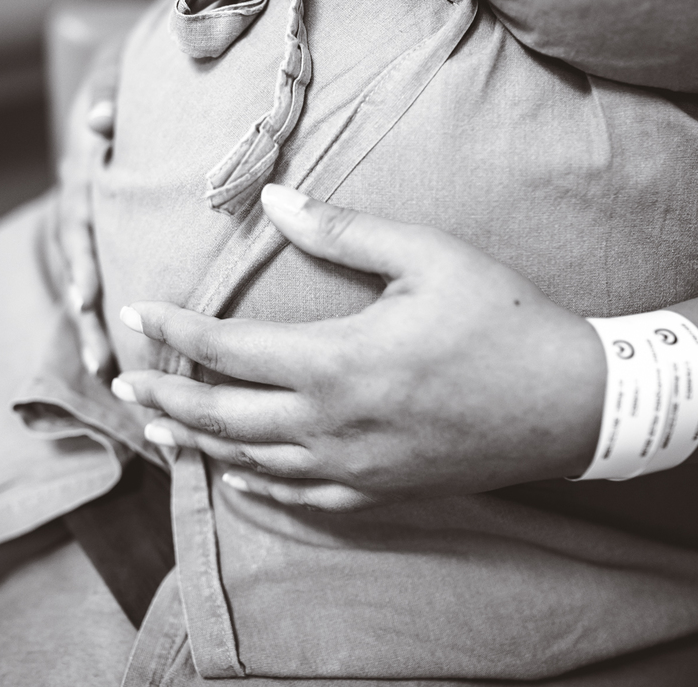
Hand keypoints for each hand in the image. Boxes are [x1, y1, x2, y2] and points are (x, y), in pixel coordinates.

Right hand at [58, 41, 120, 377]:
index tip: (86, 297)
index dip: (81, 258)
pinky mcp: (95, 235)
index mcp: (81, 167)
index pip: (77, 215)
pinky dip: (97, 314)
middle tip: (97, 355)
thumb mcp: (117, 70)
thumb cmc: (128, 76)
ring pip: (79, 276)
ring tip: (100, 369)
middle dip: (84, 310)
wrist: (117, 84)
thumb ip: (108, 89)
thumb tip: (100, 120)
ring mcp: (82, 220)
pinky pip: (92, 277)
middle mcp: (75, 198)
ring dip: (87, 324)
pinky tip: (110, 356)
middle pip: (74, 261)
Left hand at [112, 184, 605, 510]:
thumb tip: (275, 200)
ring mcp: (354, 467)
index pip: (227, 349)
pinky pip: (299, 498)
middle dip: (165, 398)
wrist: (573, 402)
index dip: (174, 331)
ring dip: (197, 443)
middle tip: (125, 384)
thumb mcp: (428, 256)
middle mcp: (333, 423)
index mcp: (338, 359)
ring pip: (251, 462)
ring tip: (160, 428)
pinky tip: (236, 475)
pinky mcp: (379, 491)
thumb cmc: (502, 319)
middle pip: (221, 417)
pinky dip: (256, 486)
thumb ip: (343, 230)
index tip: (133, 315)